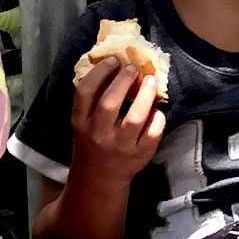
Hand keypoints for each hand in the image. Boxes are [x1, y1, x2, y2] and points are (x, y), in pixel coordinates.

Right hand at [70, 57, 164, 183]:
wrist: (99, 178)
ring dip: (145, 95)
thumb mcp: (84, 121)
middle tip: (133, 68)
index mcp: (81, 122)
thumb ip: (94, 98)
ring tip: (151, 80)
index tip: (113, 60)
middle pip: (109, 103)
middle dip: (123, 81)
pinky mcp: (140, 155)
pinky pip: (153, 133)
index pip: (84, 93)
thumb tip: (115, 62)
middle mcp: (99, 134)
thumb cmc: (92, 141)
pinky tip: (157, 108)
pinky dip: (158, 117)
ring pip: (135, 118)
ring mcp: (120, 146)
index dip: (99, 73)